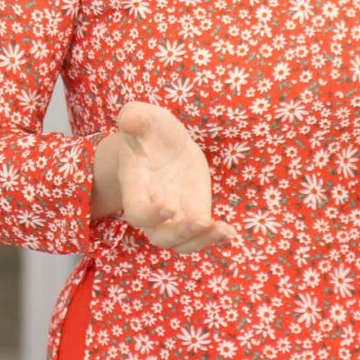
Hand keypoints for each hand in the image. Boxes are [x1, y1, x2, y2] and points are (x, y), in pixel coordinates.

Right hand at [91, 101, 238, 253]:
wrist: (162, 141)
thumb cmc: (149, 128)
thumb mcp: (143, 116)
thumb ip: (135, 117)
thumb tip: (129, 119)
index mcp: (136, 186)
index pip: (136, 212)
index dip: (150, 215)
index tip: (169, 206)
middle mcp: (153, 206)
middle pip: (159, 236)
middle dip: (180, 233)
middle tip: (201, 220)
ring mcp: (175, 213)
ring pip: (182, 243)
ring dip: (201, 241)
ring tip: (223, 230)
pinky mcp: (195, 210)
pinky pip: (202, 234)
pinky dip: (217, 237)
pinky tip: (230, 232)